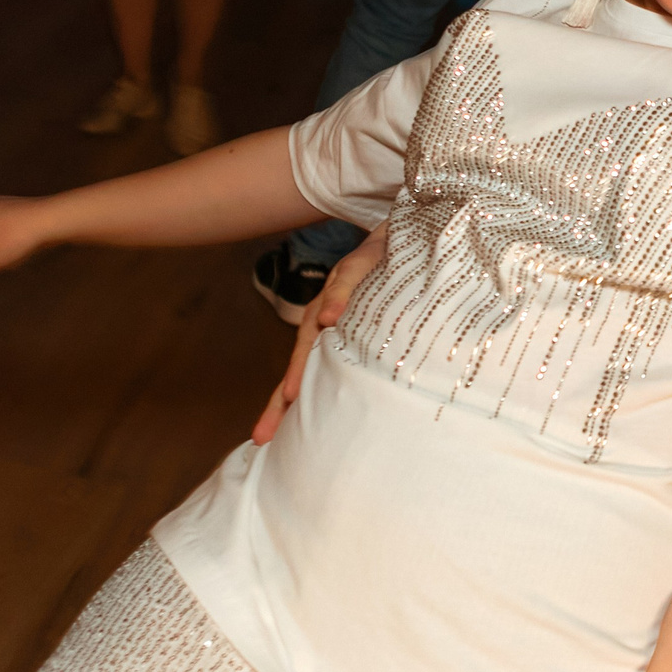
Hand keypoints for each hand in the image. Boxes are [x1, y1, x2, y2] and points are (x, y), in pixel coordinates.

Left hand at [252, 222, 389, 444]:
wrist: (407, 231)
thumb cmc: (393, 283)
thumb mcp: (383, 322)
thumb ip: (373, 353)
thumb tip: (375, 399)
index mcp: (329, 332)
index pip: (302, 372)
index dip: (281, 406)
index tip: (263, 440)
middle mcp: (325, 314)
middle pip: (298, 359)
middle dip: (281, 399)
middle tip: (264, 434)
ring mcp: (338, 290)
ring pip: (314, 328)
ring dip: (304, 359)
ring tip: (291, 394)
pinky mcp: (359, 263)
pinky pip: (346, 282)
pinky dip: (338, 299)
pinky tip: (332, 318)